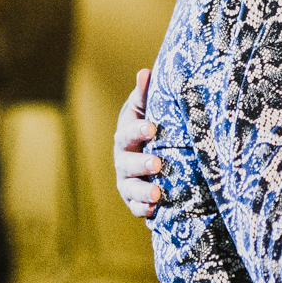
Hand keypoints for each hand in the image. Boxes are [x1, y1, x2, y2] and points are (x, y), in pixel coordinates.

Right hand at [112, 68, 165, 218]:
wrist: (150, 155)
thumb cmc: (149, 127)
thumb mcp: (146, 110)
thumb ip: (145, 95)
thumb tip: (145, 72)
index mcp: (125, 136)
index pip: (128, 132)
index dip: (138, 129)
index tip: (151, 127)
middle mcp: (123, 159)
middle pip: (127, 163)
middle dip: (141, 163)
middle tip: (158, 162)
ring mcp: (126, 181)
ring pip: (130, 188)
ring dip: (143, 191)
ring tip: (157, 194)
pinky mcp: (133, 200)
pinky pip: (136, 207)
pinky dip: (143, 209)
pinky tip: (155, 210)